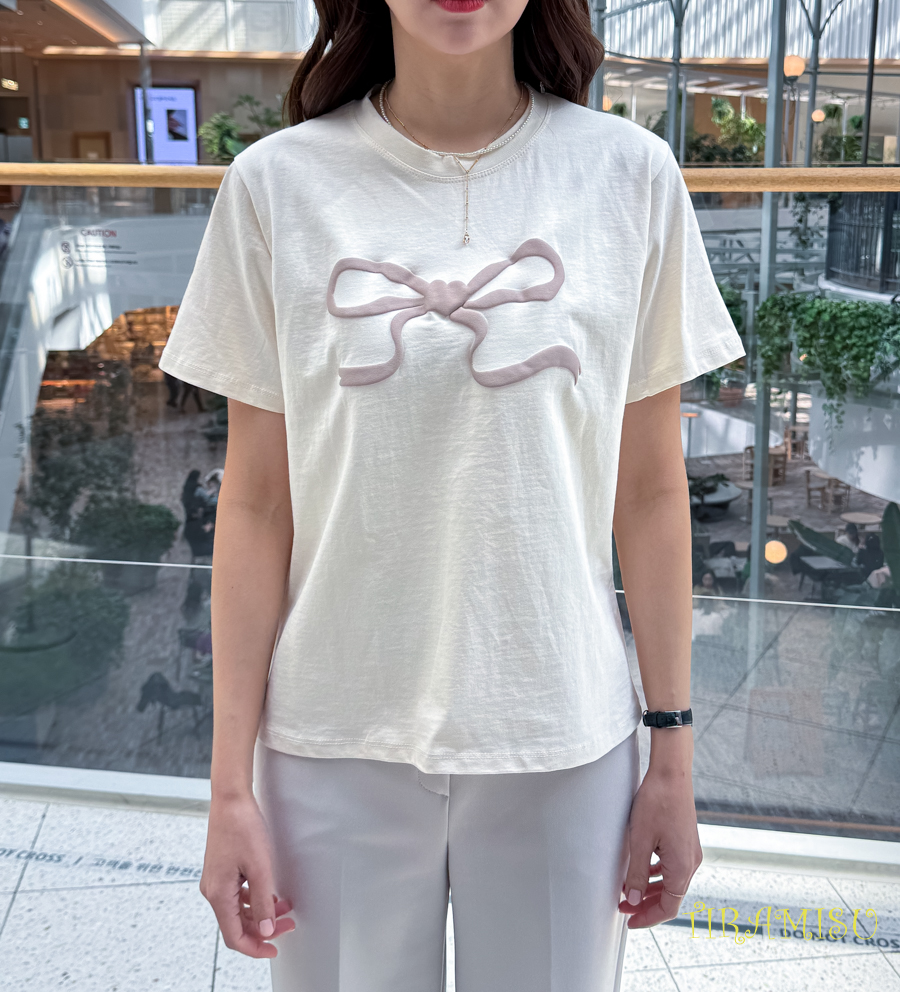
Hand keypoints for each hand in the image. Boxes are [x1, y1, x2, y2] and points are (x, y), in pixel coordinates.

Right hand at [200, 793, 294, 956]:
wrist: (231, 799)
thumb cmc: (242, 826)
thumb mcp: (259, 867)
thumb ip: (263, 902)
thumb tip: (266, 930)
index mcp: (218, 894)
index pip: (234, 936)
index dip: (255, 947)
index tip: (274, 949)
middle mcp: (213, 890)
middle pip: (236, 925)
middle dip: (263, 929)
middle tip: (288, 925)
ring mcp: (216, 880)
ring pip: (238, 910)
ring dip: (260, 913)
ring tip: (284, 909)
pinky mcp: (222, 870)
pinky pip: (237, 895)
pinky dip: (254, 899)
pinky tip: (270, 895)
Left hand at [617, 758, 701, 928]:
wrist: (671, 773)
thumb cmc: (657, 803)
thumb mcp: (640, 840)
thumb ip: (636, 874)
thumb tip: (632, 899)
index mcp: (682, 867)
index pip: (668, 907)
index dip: (647, 917)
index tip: (629, 921)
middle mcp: (690, 862)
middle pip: (671, 896)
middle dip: (646, 904)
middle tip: (623, 907)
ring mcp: (689, 851)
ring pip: (670, 882)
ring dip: (650, 889)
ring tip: (628, 890)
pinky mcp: (684, 840)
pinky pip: (671, 866)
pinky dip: (656, 873)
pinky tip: (640, 869)